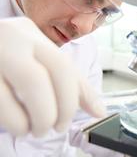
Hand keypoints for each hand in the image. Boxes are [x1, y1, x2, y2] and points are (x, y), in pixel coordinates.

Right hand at [0, 17, 104, 136]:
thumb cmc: (10, 58)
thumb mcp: (40, 61)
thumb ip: (70, 82)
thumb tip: (99, 110)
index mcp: (29, 34)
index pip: (62, 66)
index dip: (72, 99)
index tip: (70, 121)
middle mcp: (8, 38)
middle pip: (38, 79)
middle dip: (52, 110)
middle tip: (54, 127)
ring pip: (13, 91)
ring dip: (29, 119)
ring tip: (34, 130)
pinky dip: (12, 119)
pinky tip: (17, 124)